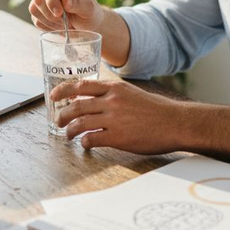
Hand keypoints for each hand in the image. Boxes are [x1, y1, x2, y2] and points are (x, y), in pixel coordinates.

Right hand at [29, 0, 105, 33]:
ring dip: (49, 21)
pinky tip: (59, 27)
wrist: (89, 24)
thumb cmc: (91, 13)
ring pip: (34, 9)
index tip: (59, 13)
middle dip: (51, 14)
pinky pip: (36, 20)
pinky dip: (47, 27)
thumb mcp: (89, 8)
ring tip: (64, 25)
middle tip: (66, 22)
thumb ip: (77, 3)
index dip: (51, 0)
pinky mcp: (40, 12)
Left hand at [52, 79, 185, 152]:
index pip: (82, 85)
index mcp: (115, 88)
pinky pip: (92, 139)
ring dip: (70, 130)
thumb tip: (94, 99)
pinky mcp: (118, 137)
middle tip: (58, 120)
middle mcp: (112, 101)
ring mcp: (114, 119)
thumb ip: (113, 95)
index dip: (64, 90)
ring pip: (80, 123)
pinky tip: (85, 144)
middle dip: (62, 114)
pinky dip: (84, 142)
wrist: (175, 122)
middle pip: (76, 105)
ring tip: (68, 135)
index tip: (54, 96)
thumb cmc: (156, 110)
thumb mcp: (132, 93)